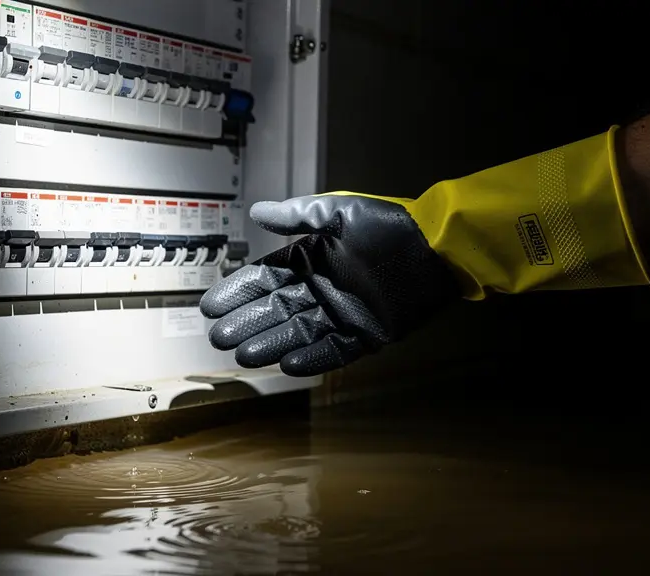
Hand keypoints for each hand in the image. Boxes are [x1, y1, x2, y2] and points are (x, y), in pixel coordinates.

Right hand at [199, 193, 456, 376]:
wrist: (439, 248)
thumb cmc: (391, 224)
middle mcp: (322, 288)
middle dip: (246, 322)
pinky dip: (311, 358)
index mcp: (312, 258)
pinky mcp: (365, 336)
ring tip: (242, 354)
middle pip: (276, 309)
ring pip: (298, 333)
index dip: (239, 291)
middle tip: (217, 336)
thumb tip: (256, 212)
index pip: (266, 278)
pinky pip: (333, 351)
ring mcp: (342, 314)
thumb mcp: (341, 211)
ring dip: (270, 343)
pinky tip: (285, 365)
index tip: (210, 305)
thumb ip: (298, 215)